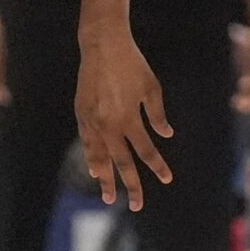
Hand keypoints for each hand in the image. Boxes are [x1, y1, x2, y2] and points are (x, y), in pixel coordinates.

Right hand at [76, 31, 174, 210]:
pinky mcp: (81, 113)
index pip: (146, 151)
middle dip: (130, 185)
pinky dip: (91, 159)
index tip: (167, 179)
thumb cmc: (132, 64)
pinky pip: (87, 143)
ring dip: (106, 179)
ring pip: (100, 158)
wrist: (103, 44)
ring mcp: (92, 121)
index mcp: (129, 118)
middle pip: (121, 163)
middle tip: (136, 206)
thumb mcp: (152, 87)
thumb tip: (165, 135)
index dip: (157, 166)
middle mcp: (110, 124)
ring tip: (110, 197)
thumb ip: (157, 115)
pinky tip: (95, 171)